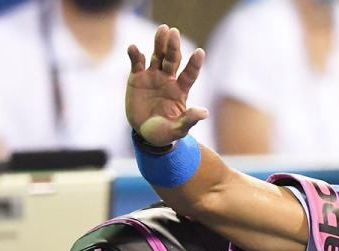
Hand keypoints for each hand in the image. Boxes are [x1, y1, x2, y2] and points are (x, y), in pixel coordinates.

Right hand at [126, 25, 207, 146]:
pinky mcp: (137, 78)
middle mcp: (169, 80)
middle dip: (173, 46)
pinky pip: (137, 63)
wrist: (145, 133)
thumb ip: (189, 120)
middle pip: (172, 60)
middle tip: (174, 32)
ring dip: (159, 43)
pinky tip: (134, 48)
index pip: (190, 74)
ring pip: (157, 56)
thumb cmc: (165, 132)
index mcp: (181, 90)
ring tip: (162, 29)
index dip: (194, 64)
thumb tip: (204, 112)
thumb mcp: (178, 130)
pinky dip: (135, 55)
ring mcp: (153, 77)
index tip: (200, 52)